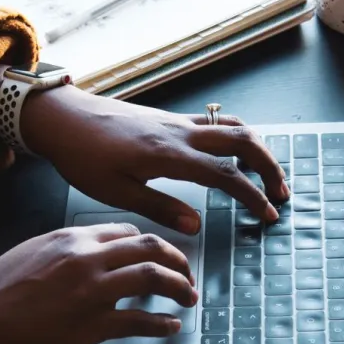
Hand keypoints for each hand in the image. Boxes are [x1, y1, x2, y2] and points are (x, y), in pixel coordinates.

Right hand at [0, 223, 196, 343]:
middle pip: (150, 248)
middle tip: (186, 272)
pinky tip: (170, 326)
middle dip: (177, 260)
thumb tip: (94, 249)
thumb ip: (67, 246)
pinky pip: (140, 322)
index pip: (127, 231)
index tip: (159, 254)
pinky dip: (162, 325)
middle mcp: (87, 258)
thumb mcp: (31, 250)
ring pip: (154, 278)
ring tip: (188, 297)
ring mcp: (92, 292)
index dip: (150, 243)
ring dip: (180, 287)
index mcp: (71, 237)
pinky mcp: (93, 326)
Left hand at [21, 85, 288, 234]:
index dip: (252, 195)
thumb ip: (160, 208)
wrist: (63, 118)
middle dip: (269, 166)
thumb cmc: (82, 156)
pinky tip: (233, 154)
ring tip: (266, 174)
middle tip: (280, 192)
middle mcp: (180, 132)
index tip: (267, 215)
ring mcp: (176, 121)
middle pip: (242, 140)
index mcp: (169, 154)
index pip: (226, 174)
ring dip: (256, 148)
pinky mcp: (169, 118)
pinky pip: (214, 122)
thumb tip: (197, 226)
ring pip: (232, 126)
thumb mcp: (116, 192)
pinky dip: (235, 136)